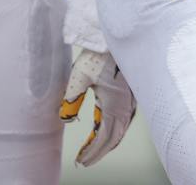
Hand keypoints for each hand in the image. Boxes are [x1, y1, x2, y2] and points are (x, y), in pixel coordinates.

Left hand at [59, 47, 136, 165]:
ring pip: (120, 130)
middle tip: (84, 160)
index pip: (103, 138)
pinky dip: (114, 131)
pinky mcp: (131, 94)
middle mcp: (125, 107)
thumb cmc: (99, 54)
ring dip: (107, 142)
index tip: (80, 160)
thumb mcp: (79, 76)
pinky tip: (106, 128)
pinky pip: (124, 120)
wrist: (118, 35)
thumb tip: (65, 118)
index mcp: (114, 106)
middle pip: (113, 138)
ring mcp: (130, 101)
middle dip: (98, 151)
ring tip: (92, 147)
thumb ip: (71, 99)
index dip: (92, 152)